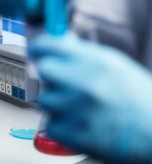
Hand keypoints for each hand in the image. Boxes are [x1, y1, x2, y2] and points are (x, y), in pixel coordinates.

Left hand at [29, 34, 151, 163]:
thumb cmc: (138, 100)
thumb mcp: (115, 65)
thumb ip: (84, 53)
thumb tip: (60, 41)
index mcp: (96, 62)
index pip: (50, 45)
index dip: (39, 47)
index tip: (36, 51)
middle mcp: (84, 83)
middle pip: (43, 70)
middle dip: (51, 75)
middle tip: (63, 83)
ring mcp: (76, 109)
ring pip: (45, 99)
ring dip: (57, 103)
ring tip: (79, 107)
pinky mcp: (72, 133)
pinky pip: (50, 124)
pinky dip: (61, 125)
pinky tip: (80, 122)